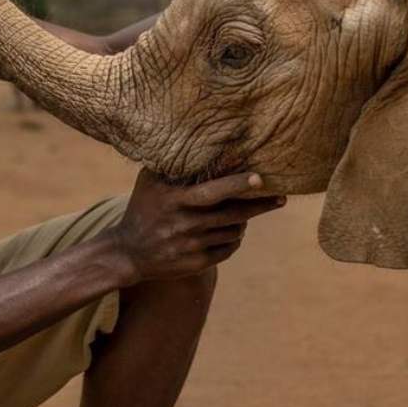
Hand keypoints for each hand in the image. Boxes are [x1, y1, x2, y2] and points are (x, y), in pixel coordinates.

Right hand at [109, 169, 284, 283]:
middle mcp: (184, 225)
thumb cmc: (142, 208)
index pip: (213, 192)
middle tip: (281, 198)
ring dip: (244, 221)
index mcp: (175, 201)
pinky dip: (235, 239)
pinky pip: (227, 250)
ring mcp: (191, 247)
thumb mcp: (150, 182)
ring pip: (234, 232)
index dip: (237, 184)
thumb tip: (200, 142)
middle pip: (233, 215)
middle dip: (260, 205)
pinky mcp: (196, 264)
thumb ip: (173, 165)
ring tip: (247, 212)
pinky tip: (234, 231)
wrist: (127, 252)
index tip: (260, 178)